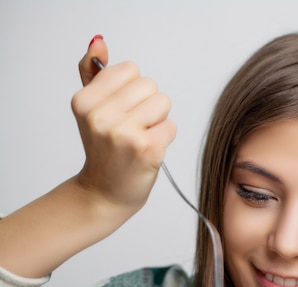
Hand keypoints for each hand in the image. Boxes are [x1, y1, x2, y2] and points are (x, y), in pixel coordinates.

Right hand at [71, 36, 175, 211]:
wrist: (105, 192)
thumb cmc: (104, 148)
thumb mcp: (90, 108)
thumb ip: (93, 72)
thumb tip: (99, 42)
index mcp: (84, 101)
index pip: (130, 69)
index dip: (132, 90)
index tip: (120, 112)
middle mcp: (100, 116)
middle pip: (150, 85)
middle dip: (148, 105)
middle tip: (132, 128)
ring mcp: (123, 134)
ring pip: (163, 103)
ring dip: (158, 120)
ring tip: (141, 137)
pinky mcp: (146, 149)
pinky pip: (171, 126)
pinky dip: (165, 137)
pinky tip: (149, 150)